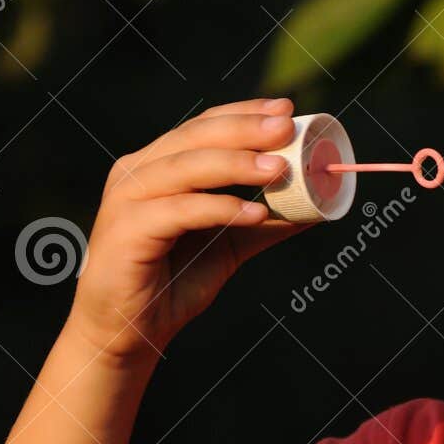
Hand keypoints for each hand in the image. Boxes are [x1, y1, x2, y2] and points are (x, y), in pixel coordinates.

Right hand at [67, 96, 311, 364]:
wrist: (128, 333)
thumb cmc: (172, 284)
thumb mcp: (229, 246)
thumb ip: (265, 223)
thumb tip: (316, 209)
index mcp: (157, 165)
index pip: (203, 126)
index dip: (244, 114)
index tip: (286, 110)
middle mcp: (136, 172)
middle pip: (195, 138)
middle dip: (245, 129)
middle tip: (286, 128)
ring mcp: (127, 199)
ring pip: (186, 168)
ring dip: (236, 164)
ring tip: (279, 168)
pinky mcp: (126, 231)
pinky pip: (179, 211)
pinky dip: (219, 209)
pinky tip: (255, 213)